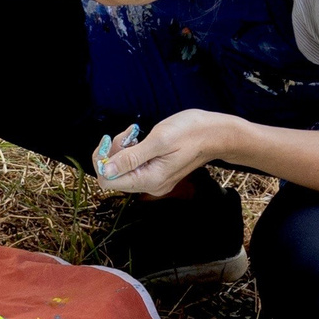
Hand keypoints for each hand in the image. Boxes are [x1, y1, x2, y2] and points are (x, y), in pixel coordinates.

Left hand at [94, 110, 234, 195]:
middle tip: (127, 134)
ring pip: (123, 170)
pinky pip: (134, 166)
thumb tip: (105, 170)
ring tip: (134, 133)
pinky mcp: (157, 173)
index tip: (108, 140)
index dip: (102, 161)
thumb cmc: (191, 132)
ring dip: (122, 150)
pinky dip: (131, 152)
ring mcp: (154, 181)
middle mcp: (150, 186)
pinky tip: (139, 139)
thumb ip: (131, 157)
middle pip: (114, 176)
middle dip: (112, 153)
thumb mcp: (159, 140)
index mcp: (149, 180)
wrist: (216, 133)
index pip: (108, 181)